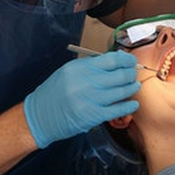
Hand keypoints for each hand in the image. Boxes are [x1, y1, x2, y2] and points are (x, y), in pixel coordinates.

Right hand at [24, 51, 139, 148]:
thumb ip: (91, 66)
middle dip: (131, 73)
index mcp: (80, 68)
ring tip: (134, 86)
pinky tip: (133, 104)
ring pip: (122, 91)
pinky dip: (129, 106)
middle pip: (120, 74)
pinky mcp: (93, 116)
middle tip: (133, 74)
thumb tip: (115, 60)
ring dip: (132, 88)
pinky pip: (118, 110)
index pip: (112, 59)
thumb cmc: (54, 93)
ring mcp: (91, 100)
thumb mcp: (69, 71)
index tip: (131, 60)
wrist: (39, 116)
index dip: (126, 59)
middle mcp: (86, 82)